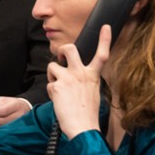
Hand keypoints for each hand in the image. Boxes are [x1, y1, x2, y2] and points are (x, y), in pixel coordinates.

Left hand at [0, 96, 31, 128]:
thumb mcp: (4, 101)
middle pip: (1, 121)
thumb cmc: (12, 104)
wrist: (23, 109)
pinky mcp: (13, 131)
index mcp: (17, 106)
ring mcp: (17, 125)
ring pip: (0, 128)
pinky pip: (0, 131)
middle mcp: (19, 116)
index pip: (3, 111)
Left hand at [48, 25, 110, 139]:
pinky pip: (49, 83)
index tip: (105, 27)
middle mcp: (81, 74)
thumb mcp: (93, 92)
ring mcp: (68, 78)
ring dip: (52, 75)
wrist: (83, 127)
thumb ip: (84, 80)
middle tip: (60, 56)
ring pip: (53, 66)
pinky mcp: (57, 86)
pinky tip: (59, 100)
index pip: (102, 54)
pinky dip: (51, 91)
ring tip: (59, 88)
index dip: (104, 39)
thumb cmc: (87, 114)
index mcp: (93, 76)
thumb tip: (72, 74)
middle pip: (70, 48)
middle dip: (62, 49)